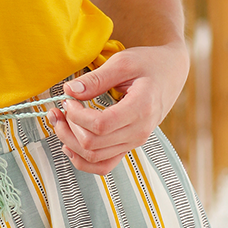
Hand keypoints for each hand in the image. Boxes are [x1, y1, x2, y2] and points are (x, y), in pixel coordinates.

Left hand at [46, 44, 188, 175]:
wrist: (170, 74)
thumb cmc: (148, 64)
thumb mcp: (123, 62)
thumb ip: (96, 79)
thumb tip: (70, 91)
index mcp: (141, 109)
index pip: (100, 125)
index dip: (77, 115)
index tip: (68, 99)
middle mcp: (139, 132)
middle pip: (93, 145)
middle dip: (67, 128)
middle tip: (59, 108)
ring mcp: (134, 142)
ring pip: (95, 158)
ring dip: (70, 143)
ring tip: (58, 122)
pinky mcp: (128, 145)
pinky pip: (104, 165)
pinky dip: (83, 160)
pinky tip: (69, 144)